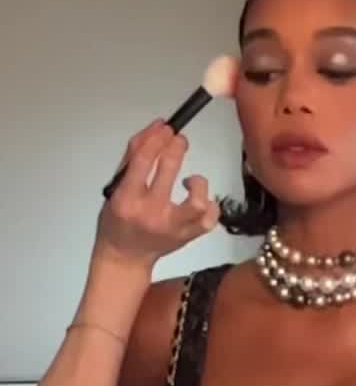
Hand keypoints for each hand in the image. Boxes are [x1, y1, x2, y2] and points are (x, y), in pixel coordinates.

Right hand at [94, 121, 219, 271]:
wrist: (126, 257)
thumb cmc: (118, 221)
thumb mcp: (116, 187)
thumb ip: (134, 157)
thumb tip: (157, 128)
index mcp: (127, 200)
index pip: (143, 160)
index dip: (157, 139)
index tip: (166, 128)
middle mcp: (150, 214)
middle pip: (169, 171)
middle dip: (177, 148)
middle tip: (179, 140)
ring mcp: (172, 228)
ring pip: (197, 201)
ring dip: (197, 183)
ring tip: (190, 180)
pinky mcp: (188, 237)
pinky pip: (210, 218)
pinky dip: (209, 205)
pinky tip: (199, 200)